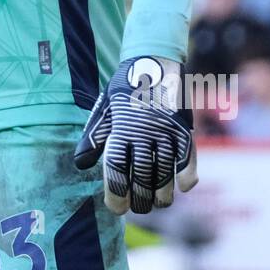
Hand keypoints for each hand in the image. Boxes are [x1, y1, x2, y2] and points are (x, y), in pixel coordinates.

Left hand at [74, 56, 198, 214]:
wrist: (153, 61)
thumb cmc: (125, 90)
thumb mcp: (105, 108)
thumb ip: (94, 136)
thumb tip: (80, 165)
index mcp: (121, 127)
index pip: (115, 167)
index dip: (115, 192)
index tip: (116, 207)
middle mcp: (144, 130)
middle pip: (141, 175)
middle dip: (138, 198)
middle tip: (136, 207)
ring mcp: (166, 129)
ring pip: (166, 171)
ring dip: (162, 193)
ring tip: (156, 203)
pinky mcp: (184, 127)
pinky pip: (188, 156)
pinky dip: (187, 174)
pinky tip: (183, 188)